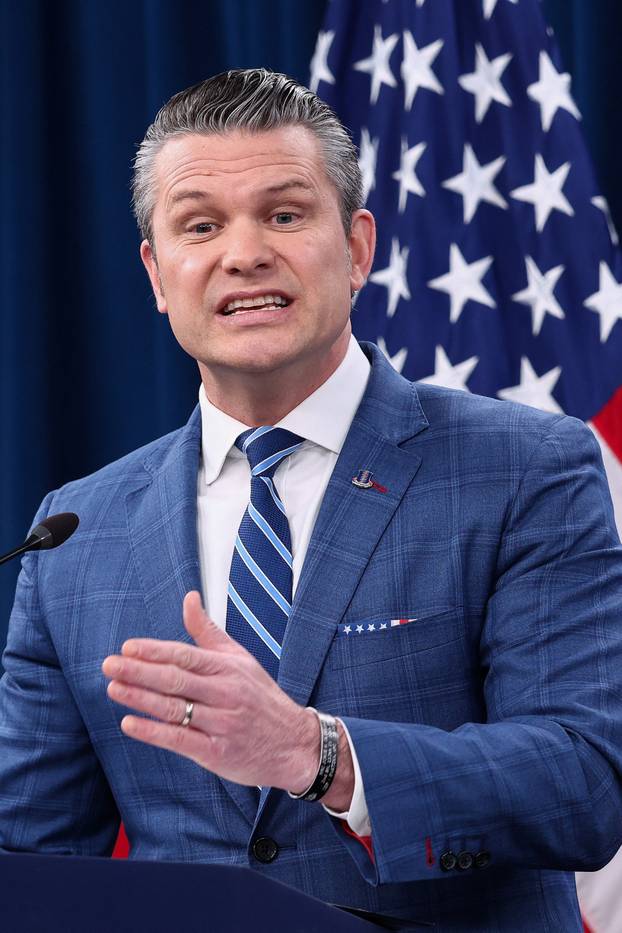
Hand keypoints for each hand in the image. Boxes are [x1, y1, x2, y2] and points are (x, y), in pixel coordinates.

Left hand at [102, 592, 322, 791]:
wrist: (294, 744)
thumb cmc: (261, 697)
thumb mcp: (240, 659)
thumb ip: (208, 631)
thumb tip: (189, 597)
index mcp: (229, 668)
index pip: (186, 656)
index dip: (156, 651)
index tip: (128, 647)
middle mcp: (225, 694)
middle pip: (176, 680)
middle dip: (139, 671)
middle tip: (109, 664)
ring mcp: (221, 724)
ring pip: (175, 709)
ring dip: (140, 699)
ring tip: (113, 688)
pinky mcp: (216, 752)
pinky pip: (179, 740)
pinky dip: (153, 732)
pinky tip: (130, 723)